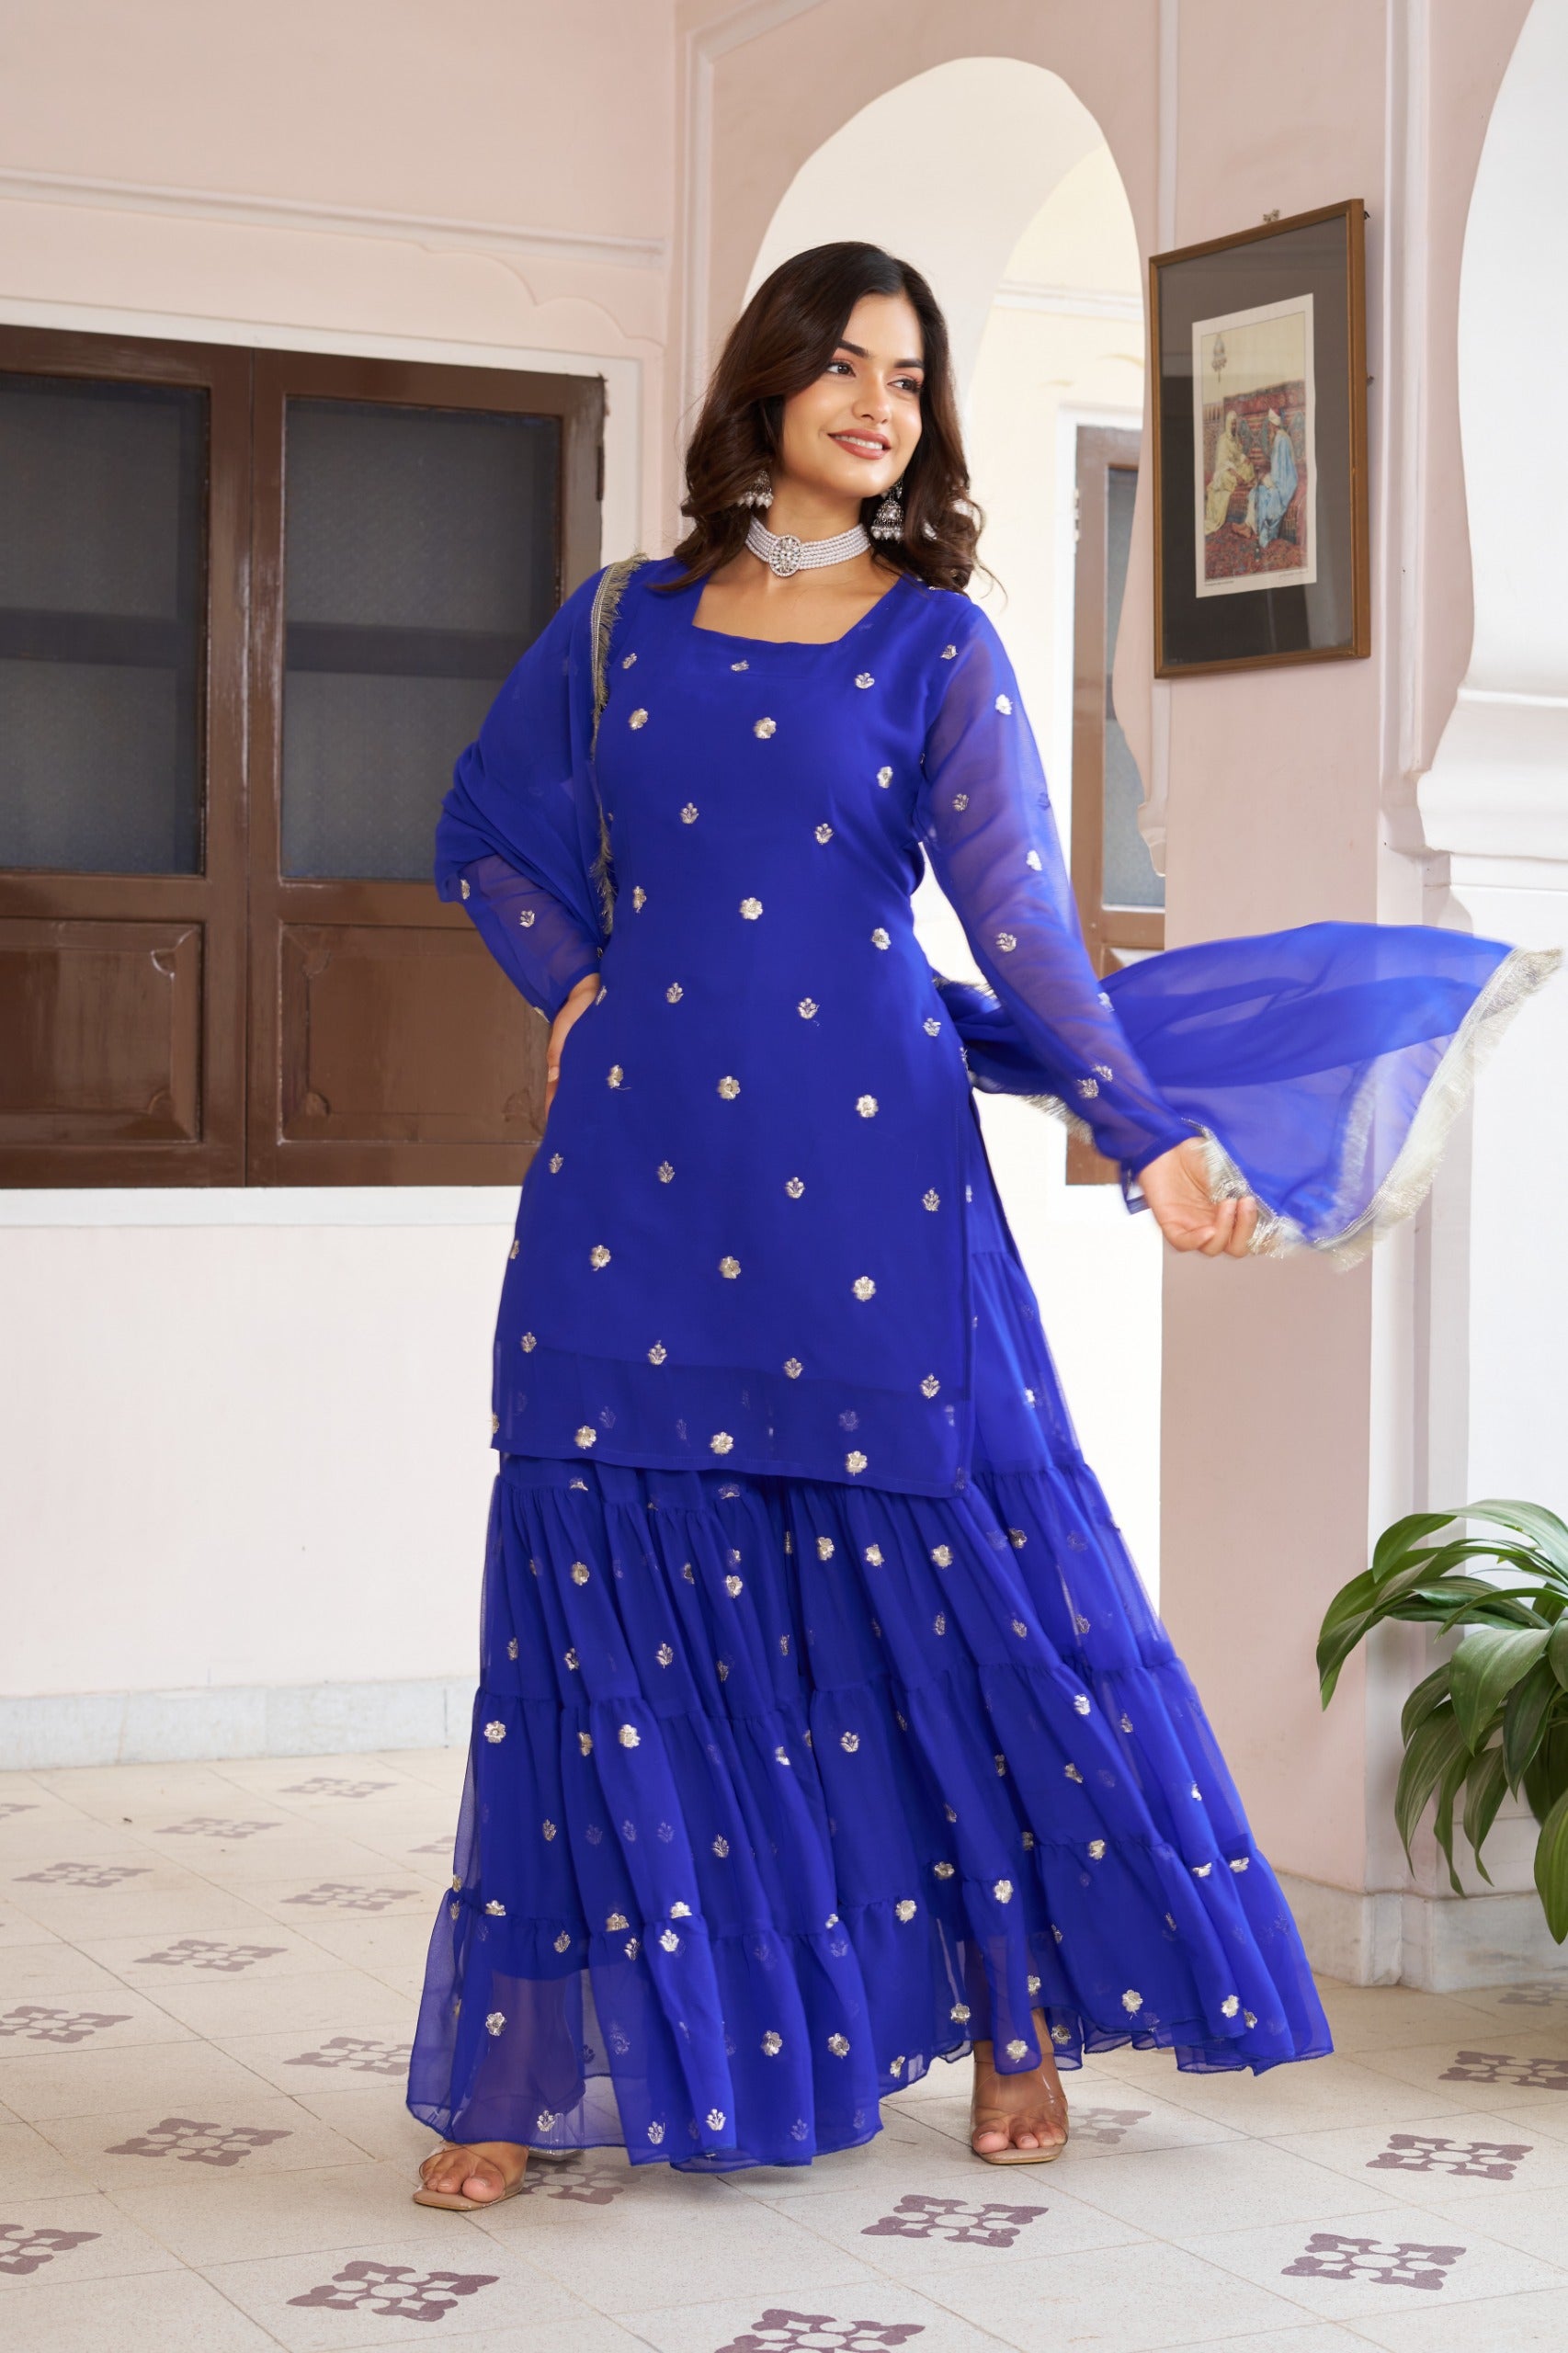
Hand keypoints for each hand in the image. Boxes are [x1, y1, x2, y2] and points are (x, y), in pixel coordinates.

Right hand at [544, 974, 601, 1116]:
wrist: (594, 988)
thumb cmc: (576, 1008)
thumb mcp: (563, 1028)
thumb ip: (557, 1050)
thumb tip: (554, 1076)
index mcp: (564, 1060)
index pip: (556, 1089)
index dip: (555, 1106)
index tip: (556, 1125)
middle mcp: (578, 1063)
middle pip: (574, 1092)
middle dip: (575, 1109)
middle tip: (579, 1130)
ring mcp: (592, 1060)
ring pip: (589, 1085)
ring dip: (590, 1100)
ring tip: (598, 1121)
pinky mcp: (605, 1054)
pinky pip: (603, 1074)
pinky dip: (604, 1086)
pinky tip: (613, 1099)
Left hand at [1137, 1136, 1258, 1257]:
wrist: (1168, 1146)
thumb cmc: (1197, 1156)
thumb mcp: (1230, 1171)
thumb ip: (1247, 1191)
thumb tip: (1267, 1205)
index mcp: (1235, 1214)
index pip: (1256, 1238)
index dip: (1268, 1239)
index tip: (1277, 1227)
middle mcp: (1216, 1224)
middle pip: (1238, 1247)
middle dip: (1247, 1230)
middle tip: (1247, 1203)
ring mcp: (1195, 1227)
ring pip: (1215, 1248)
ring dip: (1225, 1229)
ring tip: (1228, 1203)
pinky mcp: (1173, 1226)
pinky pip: (1186, 1244)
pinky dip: (1198, 1240)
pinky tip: (1207, 1230)